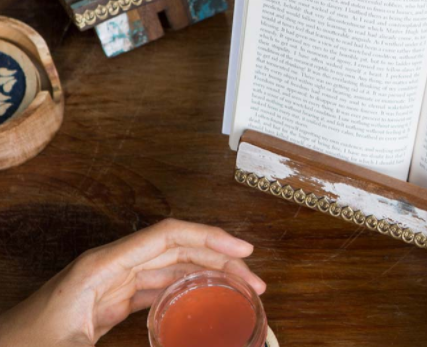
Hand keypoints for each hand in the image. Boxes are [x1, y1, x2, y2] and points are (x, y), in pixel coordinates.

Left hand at [0, 219, 265, 346]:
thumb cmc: (27, 345)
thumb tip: (178, 346)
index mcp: (105, 264)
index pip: (169, 235)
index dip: (210, 237)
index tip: (243, 252)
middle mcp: (114, 264)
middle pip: (178, 247)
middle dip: (219, 257)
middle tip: (254, 280)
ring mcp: (113, 281)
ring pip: (171, 265)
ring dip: (206, 272)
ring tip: (239, 288)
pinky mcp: (111, 300)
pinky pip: (158, 285)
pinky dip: (185, 288)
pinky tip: (203, 296)